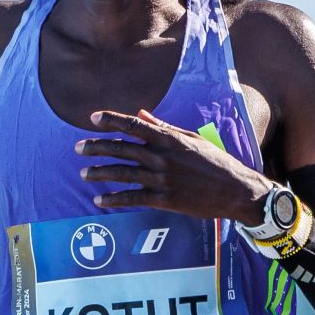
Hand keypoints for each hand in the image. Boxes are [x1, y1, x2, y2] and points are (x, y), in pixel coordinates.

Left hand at [76, 108, 273, 220]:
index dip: (111, 120)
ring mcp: (161, 179)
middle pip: (121, 148)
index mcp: (169, 139)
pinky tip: (99, 200)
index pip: (133, 125)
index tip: (93, 118)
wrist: (236, 190)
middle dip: (95, 147)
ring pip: (122, 173)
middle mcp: (162, 157)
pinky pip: (132, 198)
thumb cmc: (216, 162)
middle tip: (77, 148)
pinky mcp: (164, 200)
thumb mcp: (192, 138)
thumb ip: (164, 127)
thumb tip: (140, 114)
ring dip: (99, 172)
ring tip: (83, 173)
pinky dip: (114, 199)